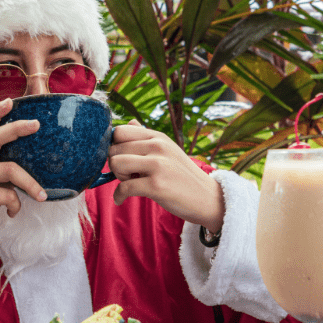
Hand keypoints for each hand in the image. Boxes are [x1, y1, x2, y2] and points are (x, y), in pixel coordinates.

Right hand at [0, 98, 47, 252]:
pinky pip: (8, 195)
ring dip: (30, 183)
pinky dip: (16, 205)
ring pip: (10, 169)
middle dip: (17, 128)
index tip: (10, 101)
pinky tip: (14, 213)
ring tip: (42, 195)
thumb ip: (2, 172)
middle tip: (36, 124)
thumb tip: (33, 167)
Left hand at [109, 120, 224, 232]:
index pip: (119, 131)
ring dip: (117, 177)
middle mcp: (157, 146)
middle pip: (114, 149)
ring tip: (130, 183)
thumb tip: (128, 122)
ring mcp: (158, 165)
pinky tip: (121, 199)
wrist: (208, 198)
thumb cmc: (182, 175)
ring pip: (116, 163)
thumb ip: (146, 137)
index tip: (123, 159)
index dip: (115, 146)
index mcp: (157, 137)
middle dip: (115, 164)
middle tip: (129, 175)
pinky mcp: (157, 185)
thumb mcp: (167, 150)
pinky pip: (124, 187)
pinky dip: (118, 196)